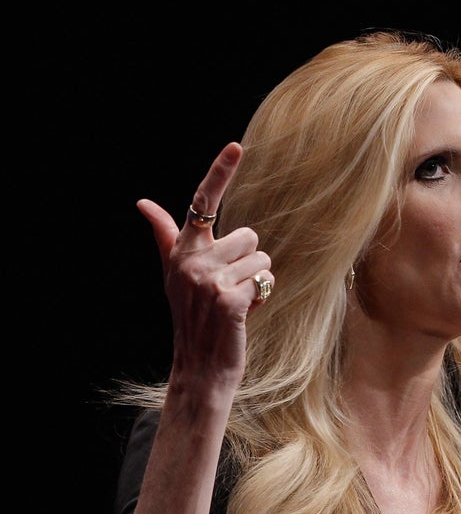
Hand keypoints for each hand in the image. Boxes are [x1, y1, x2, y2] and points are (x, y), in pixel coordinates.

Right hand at [136, 141, 273, 383]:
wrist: (200, 367)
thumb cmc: (193, 320)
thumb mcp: (174, 275)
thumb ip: (165, 236)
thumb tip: (143, 202)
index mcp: (182, 251)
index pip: (202, 202)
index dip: (220, 171)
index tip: (237, 146)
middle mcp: (192, 261)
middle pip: (249, 236)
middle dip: (248, 264)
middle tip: (229, 291)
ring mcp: (209, 281)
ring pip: (261, 259)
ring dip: (257, 283)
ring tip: (236, 304)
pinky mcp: (228, 301)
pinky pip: (264, 282)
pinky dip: (261, 299)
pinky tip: (242, 316)